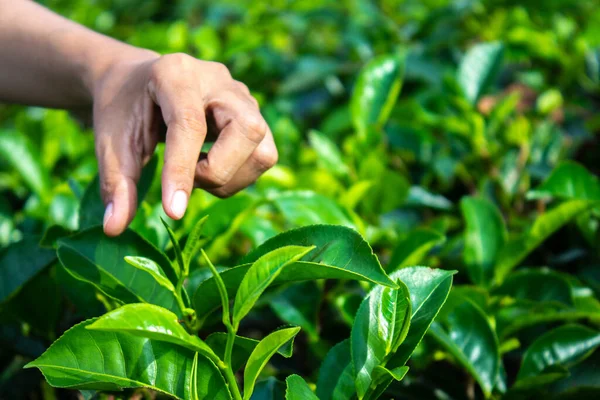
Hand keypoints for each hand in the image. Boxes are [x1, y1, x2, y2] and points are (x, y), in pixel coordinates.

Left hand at [92, 52, 276, 236]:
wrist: (137, 83)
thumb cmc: (123, 111)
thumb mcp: (110, 143)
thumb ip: (116, 183)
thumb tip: (115, 230)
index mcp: (176, 74)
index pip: (190, 124)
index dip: (182, 170)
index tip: (172, 212)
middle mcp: (219, 80)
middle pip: (247, 131)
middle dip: (218, 171)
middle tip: (186, 178)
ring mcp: (243, 98)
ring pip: (263, 151)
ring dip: (229, 178)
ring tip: (195, 173)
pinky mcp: (254, 116)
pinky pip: (263, 158)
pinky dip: (236, 176)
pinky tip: (208, 167)